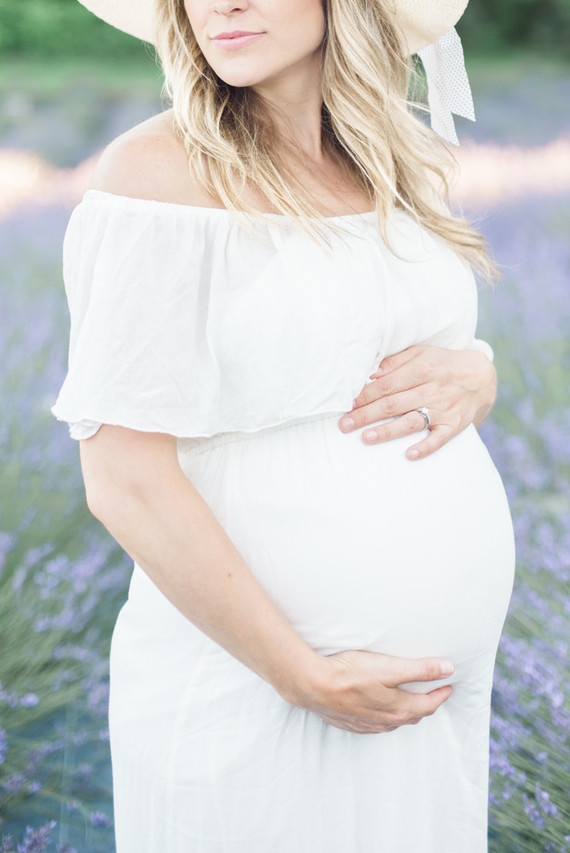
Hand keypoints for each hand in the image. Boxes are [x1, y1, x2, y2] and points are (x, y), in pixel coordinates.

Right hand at [298, 649, 453, 733]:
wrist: (312, 685)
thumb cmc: (349, 673)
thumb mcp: (389, 667)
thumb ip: (419, 669)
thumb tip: (448, 669)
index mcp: (397, 709)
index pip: (427, 705)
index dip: (441, 694)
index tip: (449, 685)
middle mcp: (384, 721)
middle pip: (412, 715)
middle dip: (426, 704)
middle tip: (434, 693)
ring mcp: (366, 724)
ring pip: (393, 722)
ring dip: (406, 712)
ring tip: (410, 702)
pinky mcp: (349, 722)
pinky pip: (375, 724)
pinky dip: (385, 717)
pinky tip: (380, 711)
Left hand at [338, 345, 496, 460]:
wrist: (481, 376)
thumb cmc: (442, 364)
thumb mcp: (421, 353)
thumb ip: (396, 362)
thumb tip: (371, 373)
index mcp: (422, 369)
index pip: (386, 385)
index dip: (364, 395)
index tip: (347, 404)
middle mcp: (433, 389)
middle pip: (393, 404)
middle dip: (366, 415)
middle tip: (344, 425)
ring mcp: (444, 408)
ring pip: (411, 421)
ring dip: (388, 431)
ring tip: (366, 438)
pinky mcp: (455, 424)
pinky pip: (440, 438)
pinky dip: (426, 447)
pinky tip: (409, 455)